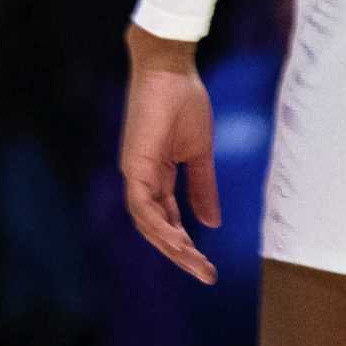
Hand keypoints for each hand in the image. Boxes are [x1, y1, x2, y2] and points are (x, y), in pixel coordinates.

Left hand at [121, 28, 220, 282]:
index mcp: (156, 174)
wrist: (171, 69)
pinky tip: (180, 243)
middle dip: (180, 254)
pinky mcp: (135, 162)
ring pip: (147, 221)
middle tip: (206, 275)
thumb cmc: (183, 102)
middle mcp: (141, 176)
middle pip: (155, 226)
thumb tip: (210, 223)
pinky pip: (143, 204)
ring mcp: (135, 170)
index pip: (166, 218)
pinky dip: (159, 226)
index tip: (206, 266)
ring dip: (171, 246)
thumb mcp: (199, 153)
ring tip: (197, 265)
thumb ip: (202, 188)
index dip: (184, 243)